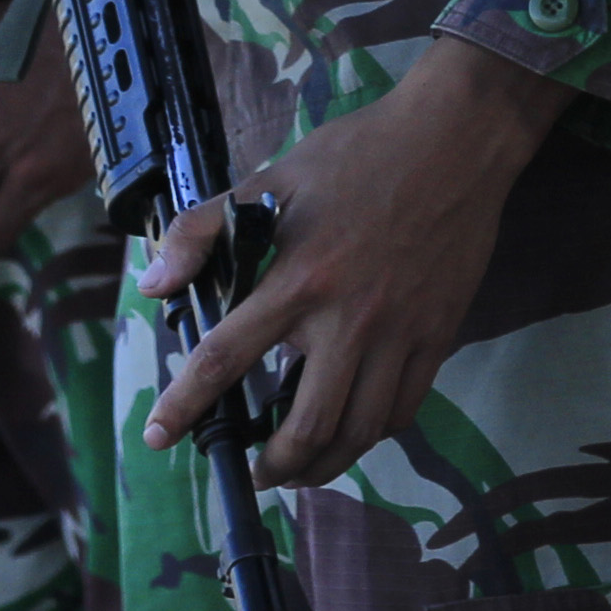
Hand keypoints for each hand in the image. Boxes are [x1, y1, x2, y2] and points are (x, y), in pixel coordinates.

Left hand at [136, 35, 574, 486]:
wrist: (456, 139)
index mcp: (299, 278)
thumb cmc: (360, 154)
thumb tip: (154, 283)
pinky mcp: (437, 336)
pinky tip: (353, 429)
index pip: (226, 357)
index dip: (186, 404)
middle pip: (307, 424)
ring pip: (359, 431)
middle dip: (274, 465)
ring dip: (324, 465)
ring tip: (301, 468)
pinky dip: (372, 434)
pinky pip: (403, 409)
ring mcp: (400, 333)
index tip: (159, 436)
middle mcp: (350, 318)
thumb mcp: (272, 177)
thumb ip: (203, 228)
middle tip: (258, 472)